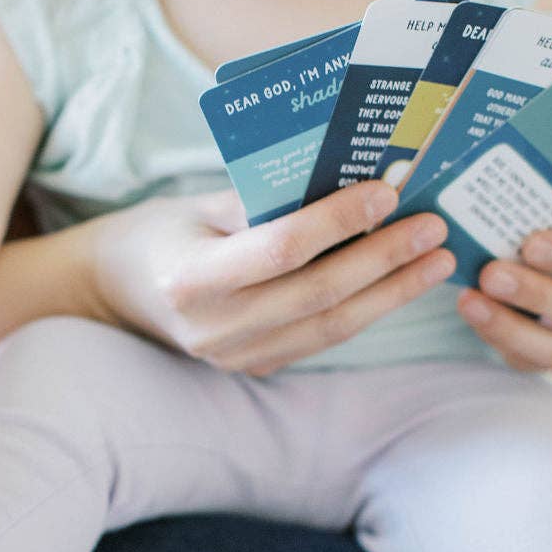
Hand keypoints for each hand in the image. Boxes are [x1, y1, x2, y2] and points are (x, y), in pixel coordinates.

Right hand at [87, 183, 455, 375]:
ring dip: (392, 294)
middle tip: (432, 229)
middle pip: (318, 295)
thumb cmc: (162, 232)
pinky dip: (366, 310)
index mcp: (191, 276)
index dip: (339, 222)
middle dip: (384, 260)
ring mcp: (233, 356)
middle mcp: (212, 327)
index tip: (387, 191)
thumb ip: (264, 201)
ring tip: (436, 261)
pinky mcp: (253, 368)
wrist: (116, 292)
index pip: (280, 249)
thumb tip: (348, 183)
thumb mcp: (199, 204)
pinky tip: (399, 283)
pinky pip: (321, 340)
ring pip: (330, 328)